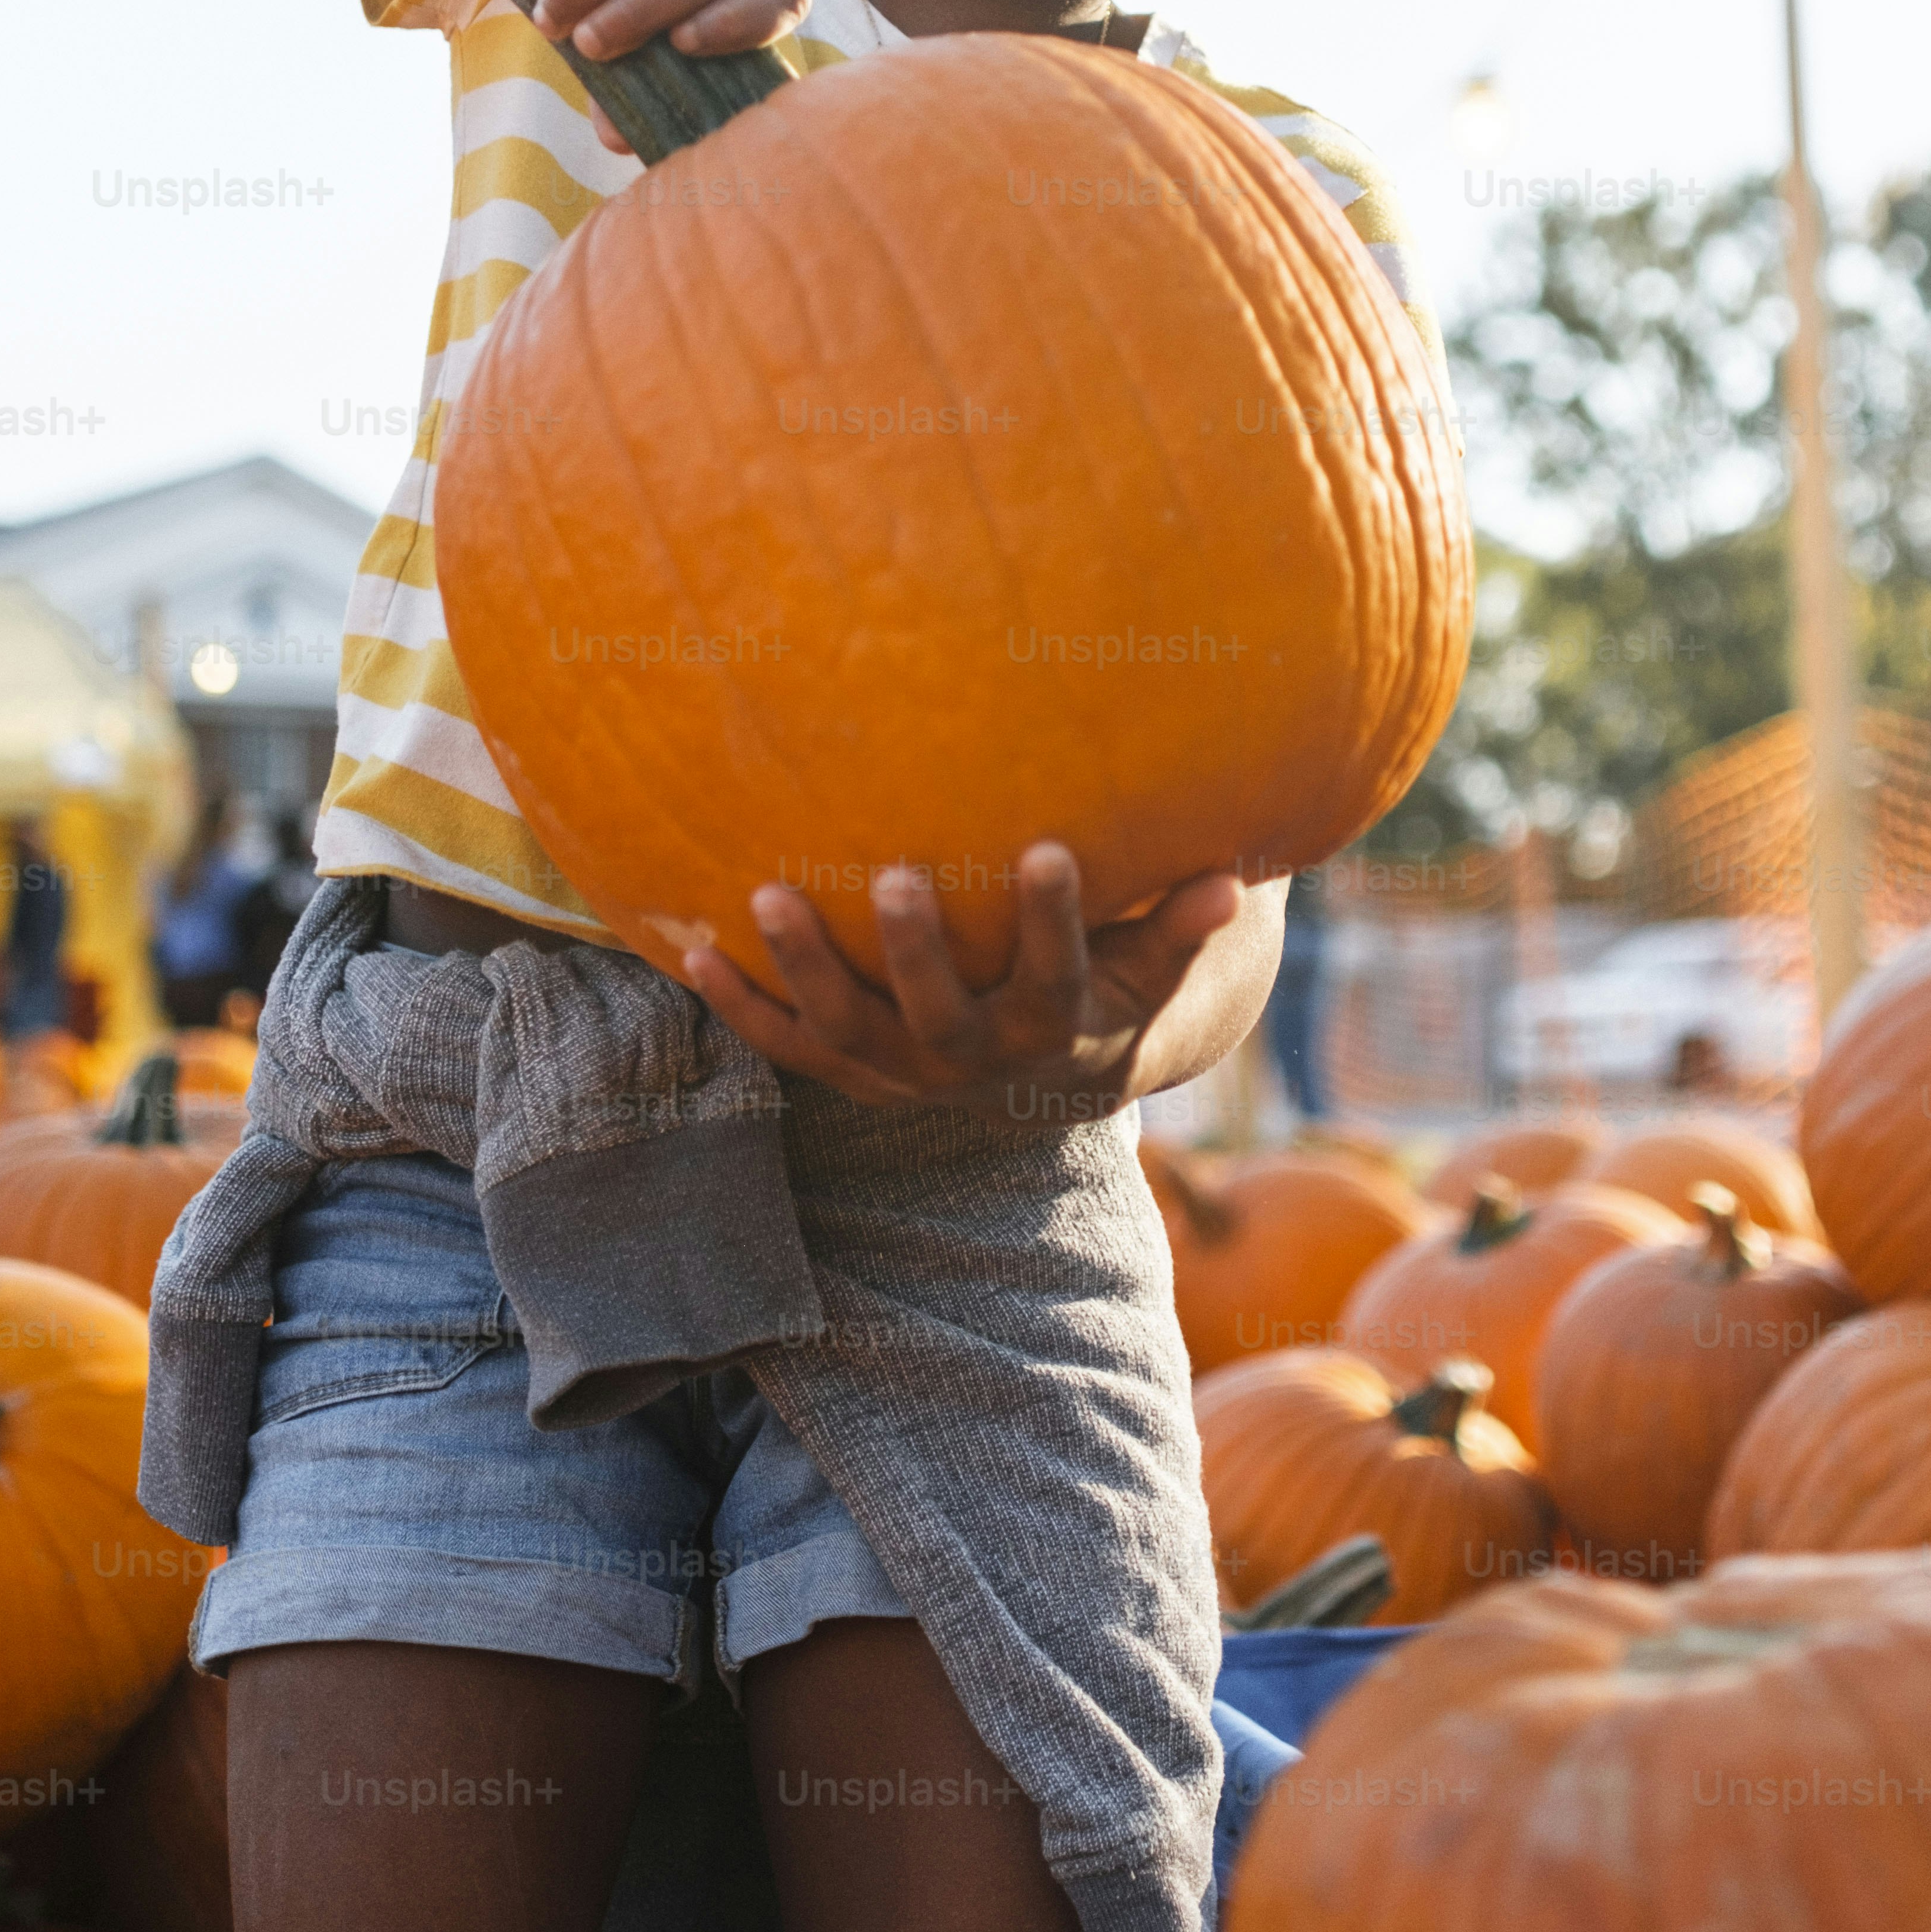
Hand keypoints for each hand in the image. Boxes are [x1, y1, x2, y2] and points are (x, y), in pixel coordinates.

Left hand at [673, 843, 1246, 1123]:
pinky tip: (692, 951)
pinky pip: (786, 1047)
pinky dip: (741, 1006)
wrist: (1046, 1080)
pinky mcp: (850, 1070)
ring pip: (847, 1033)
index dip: (1054, 922)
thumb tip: (1238, 876)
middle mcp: (972, 1062)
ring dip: (807, 970)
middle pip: (939, 1019)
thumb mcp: (1153, 965)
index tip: (1049, 851)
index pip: (1058, 977)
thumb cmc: (1106, 987)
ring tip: (768, 897)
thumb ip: (1183, 924)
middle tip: (896, 876)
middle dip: (916, 951)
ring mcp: (902, 1072)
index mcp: (1054, 1028)